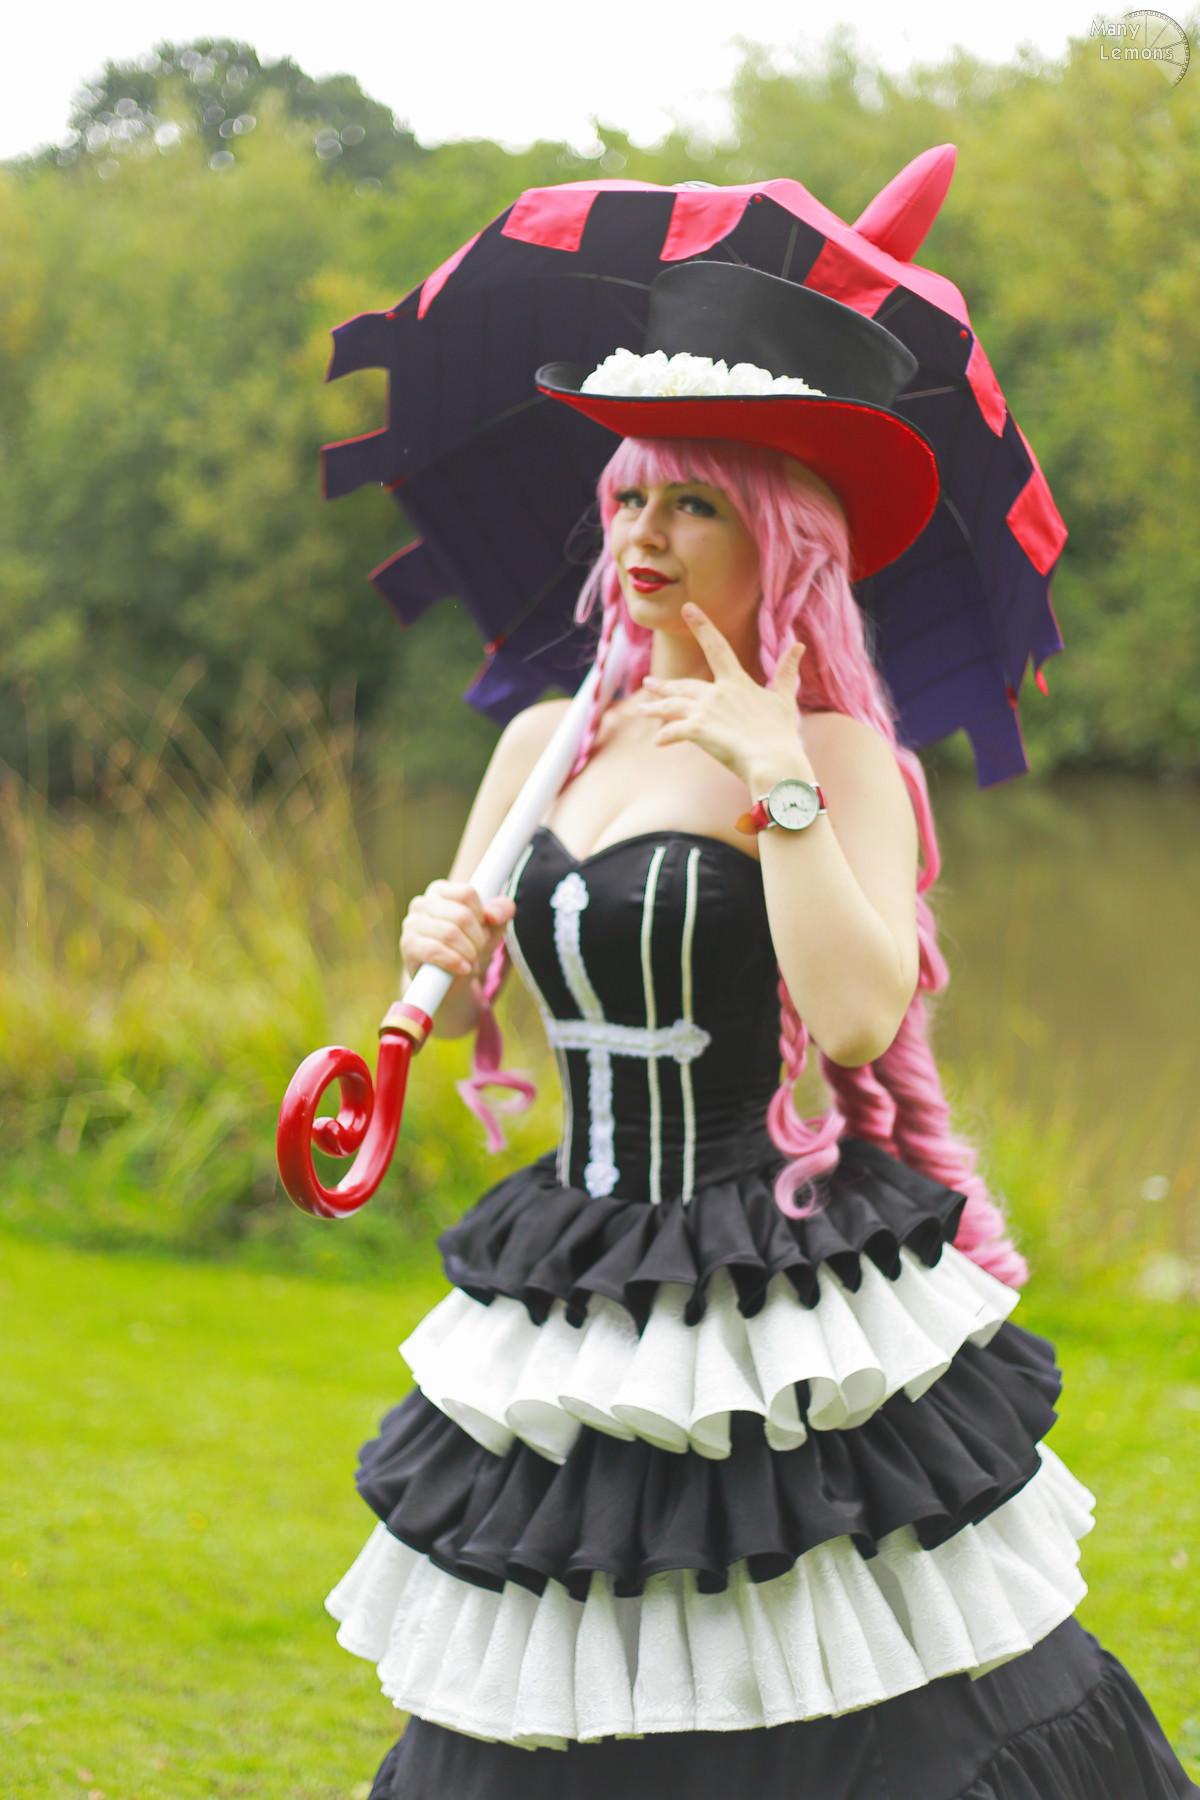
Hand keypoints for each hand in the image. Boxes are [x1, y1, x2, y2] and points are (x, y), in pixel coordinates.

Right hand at [399, 880, 515, 985]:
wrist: (449, 981)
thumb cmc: (469, 946)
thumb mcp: (492, 927)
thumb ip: (501, 911)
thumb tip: (493, 914)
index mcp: (440, 891)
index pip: (467, 894)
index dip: (481, 916)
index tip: (482, 929)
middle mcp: (422, 903)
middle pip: (462, 916)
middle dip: (478, 939)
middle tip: (477, 951)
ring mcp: (412, 923)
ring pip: (450, 933)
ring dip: (468, 952)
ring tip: (470, 961)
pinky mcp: (408, 945)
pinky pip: (434, 950)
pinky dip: (454, 961)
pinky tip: (463, 968)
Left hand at [637, 603, 810, 788]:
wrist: (774, 761)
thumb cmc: (780, 734)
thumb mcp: (784, 699)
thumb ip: (786, 672)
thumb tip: (798, 645)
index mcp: (737, 682)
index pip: (717, 646)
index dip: (703, 626)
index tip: (688, 607)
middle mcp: (717, 693)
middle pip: (684, 686)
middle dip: (664, 685)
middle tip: (648, 682)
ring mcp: (706, 711)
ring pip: (672, 706)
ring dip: (655, 707)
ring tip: (642, 709)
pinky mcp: (698, 731)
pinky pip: (673, 731)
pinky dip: (665, 736)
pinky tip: (657, 742)